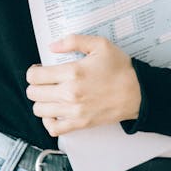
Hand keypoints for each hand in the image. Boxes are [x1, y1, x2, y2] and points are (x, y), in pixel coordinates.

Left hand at [25, 34, 141, 136]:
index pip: (35, 76)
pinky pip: (53, 128)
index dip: (33, 72)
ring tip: (50, 95)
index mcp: (72, 72)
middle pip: (33, 93)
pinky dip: (48, 121)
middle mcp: (69, 93)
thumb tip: (52, 46)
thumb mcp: (100, 45)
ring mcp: (73, 111)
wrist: (138, 93)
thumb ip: (74, 41)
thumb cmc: (120, 68)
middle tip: (45, 82)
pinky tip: (54, 113)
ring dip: (41, 102)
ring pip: (39, 110)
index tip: (40, 70)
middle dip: (35, 86)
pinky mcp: (80, 124)